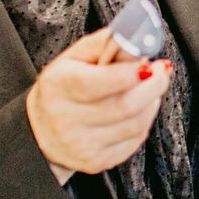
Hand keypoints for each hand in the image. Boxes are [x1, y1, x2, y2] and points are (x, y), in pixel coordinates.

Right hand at [26, 27, 172, 183]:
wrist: (37, 133)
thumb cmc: (61, 89)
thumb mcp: (72, 59)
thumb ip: (104, 44)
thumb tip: (135, 35)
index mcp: (59, 86)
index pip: (100, 82)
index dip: (131, 72)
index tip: (149, 62)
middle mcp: (65, 119)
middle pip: (125, 105)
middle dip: (153, 85)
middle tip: (161, 71)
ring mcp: (80, 144)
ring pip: (135, 124)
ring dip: (151, 102)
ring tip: (149, 88)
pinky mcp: (95, 162)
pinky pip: (134, 141)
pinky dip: (144, 122)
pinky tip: (138, 110)